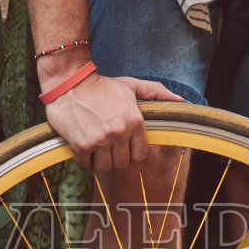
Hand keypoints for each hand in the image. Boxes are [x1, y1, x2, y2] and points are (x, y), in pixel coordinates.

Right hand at [44, 72, 184, 170]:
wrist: (68, 82)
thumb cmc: (101, 85)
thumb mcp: (131, 85)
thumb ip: (156, 93)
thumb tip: (179, 101)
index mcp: (135, 121)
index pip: (140, 155)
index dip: (131, 151)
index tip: (122, 143)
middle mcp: (119, 132)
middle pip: (122, 163)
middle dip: (114, 156)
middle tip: (106, 142)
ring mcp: (100, 140)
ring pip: (105, 166)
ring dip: (99, 159)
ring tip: (94, 143)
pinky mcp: (81, 145)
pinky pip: (86, 164)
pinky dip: (83, 157)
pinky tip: (82, 142)